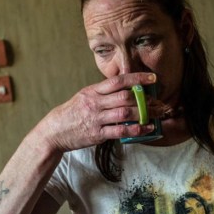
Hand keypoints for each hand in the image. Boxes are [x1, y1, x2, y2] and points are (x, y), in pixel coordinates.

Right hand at [38, 72, 163, 153]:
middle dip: (145, 99)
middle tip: (159, 101)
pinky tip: (148, 128)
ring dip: (145, 113)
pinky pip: (121, 130)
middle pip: (125, 97)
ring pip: (125, 113)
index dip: (137, 79)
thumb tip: (124, 90)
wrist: (53, 132)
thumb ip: (102, 93)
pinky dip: (137, 129)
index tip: (152, 79)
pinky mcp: (97, 134)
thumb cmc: (71, 114)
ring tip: (158, 114)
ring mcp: (96, 119)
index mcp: (92, 91)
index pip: (117, 81)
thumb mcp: (84, 97)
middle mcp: (95, 103)